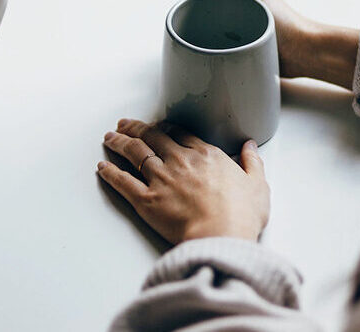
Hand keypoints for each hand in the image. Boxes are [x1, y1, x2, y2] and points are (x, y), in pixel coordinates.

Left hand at [97, 119, 269, 243]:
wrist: (221, 237)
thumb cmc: (241, 215)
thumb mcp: (257, 185)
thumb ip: (252, 163)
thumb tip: (250, 147)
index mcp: (206, 155)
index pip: (179, 134)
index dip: (165, 128)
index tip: (157, 126)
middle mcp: (180, 161)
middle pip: (152, 137)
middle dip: (136, 128)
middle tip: (125, 123)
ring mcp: (161, 179)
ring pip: (134, 153)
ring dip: (119, 142)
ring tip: (109, 137)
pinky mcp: (146, 200)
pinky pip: (123, 182)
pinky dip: (110, 173)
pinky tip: (102, 167)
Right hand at [188, 0, 359, 88]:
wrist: (301, 51)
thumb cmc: (282, 21)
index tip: (193, 12)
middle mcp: (242, 0)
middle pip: (208, 6)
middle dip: (202, 17)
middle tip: (200, 30)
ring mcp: (243, 21)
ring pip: (213, 25)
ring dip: (209, 34)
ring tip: (211, 42)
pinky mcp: (245, 40)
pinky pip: (222, 42)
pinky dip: (218, 46)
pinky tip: (217, 52)